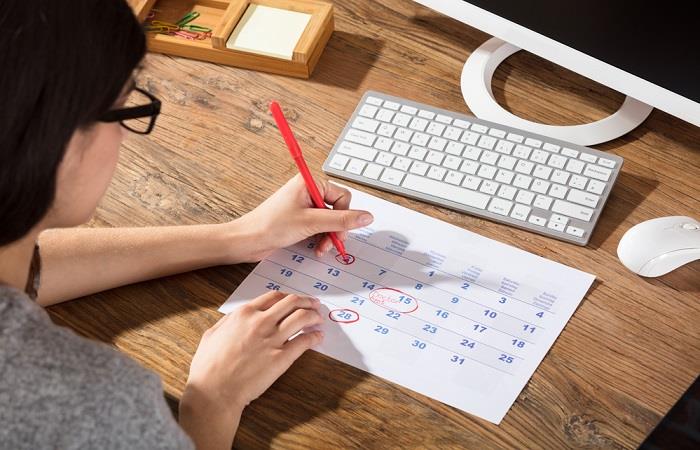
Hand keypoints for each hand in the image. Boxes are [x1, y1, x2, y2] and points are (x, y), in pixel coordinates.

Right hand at [179, 291, 323, 448]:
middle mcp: (260, 322)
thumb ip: (229, 322)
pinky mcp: (282, 358)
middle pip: (292, 302)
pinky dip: (314, 336)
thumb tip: (238, 317)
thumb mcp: (212, 334)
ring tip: (318, 318)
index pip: (274, 297)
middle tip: (313, 305)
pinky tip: (317, 336)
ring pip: (302, 317)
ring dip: (314, 315)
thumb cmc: (209, 367)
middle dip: (306, 302)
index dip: (288, 297)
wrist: (214, 391)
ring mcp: (273, 339)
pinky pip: (304, 341)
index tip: (295, 300)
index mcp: (244, 314)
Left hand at [233, 174, 373, 261]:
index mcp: (310, 182)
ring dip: (329, 236)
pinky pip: (320, 227)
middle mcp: (308, 191)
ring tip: (321, 248)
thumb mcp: (311, 223)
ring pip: (330, 221)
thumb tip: (366, 217)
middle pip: (338, 209)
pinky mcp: (299, 219)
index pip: (342, 196)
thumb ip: (341, 220)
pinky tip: (316, 248)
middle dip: (336, 229)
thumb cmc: (270, 226)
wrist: (247, 241)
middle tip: (331, 243)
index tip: (339, 232)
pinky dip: (320, 238)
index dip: (344, 215)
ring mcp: (304, 206)